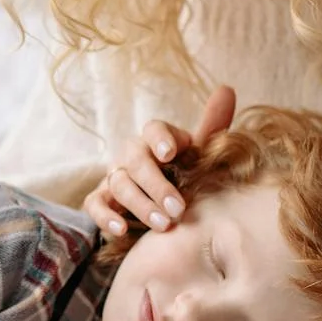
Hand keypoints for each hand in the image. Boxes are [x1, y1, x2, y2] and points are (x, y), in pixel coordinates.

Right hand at [85, 85, 235, 235]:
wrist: (159, 201)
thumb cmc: (182, 173)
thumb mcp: (199, 153)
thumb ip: (212, 126)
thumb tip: (226, 89)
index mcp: (156, 139)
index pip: (154, 129)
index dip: (160, 139)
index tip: (170, 153)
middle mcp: (132, 154)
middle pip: (136, 160)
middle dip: (156, 185)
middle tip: (178, 208)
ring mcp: (114, 176)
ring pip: (119, 185)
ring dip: (140, 205)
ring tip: (163, 225)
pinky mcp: (101, 199)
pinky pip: (95, 205)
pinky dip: (106, 216)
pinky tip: (122, 230)